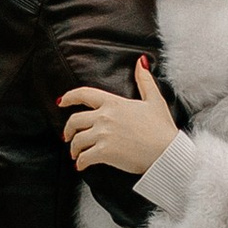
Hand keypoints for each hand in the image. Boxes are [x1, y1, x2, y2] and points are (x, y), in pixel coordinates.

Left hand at [58, 57, 179, 178]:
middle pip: (74, 120)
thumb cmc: (162, 128)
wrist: (166, 152)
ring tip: (76, 154)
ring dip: (73, 148)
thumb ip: (144, 80)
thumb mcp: (154, 100)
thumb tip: (141, 62)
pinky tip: (81, 165)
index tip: (61, 102)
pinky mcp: (104, 152)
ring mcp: (103, 135)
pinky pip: (83, 157)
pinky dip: (80, 163)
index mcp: (114, 103)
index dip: (69, 97)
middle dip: (68, 130)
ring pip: (77, 141)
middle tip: (68, 136)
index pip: (84, 94)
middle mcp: (105, 117)